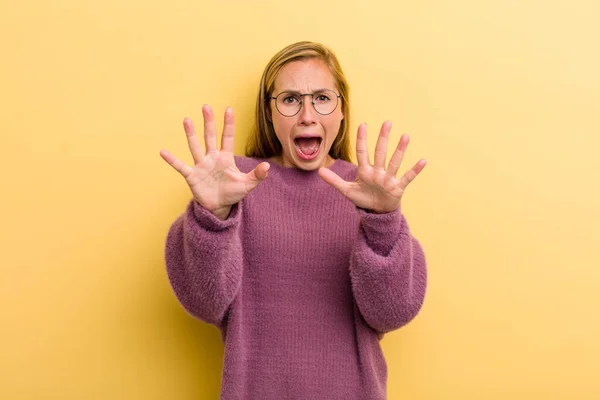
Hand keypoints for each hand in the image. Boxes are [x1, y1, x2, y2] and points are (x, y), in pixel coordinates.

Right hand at [160, 105, 269, 219]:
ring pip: (195, 146)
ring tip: (187, 120)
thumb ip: (257, 175)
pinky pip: (181, 166)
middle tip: (206, 106)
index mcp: (226, 158)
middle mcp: (212, 158)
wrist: (219, 206)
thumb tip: (267, 167)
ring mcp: (201, 165)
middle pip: (210, 136)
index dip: (228, 124)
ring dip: (191, 134)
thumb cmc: (233, 193)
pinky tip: (163, 152)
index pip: (228, 137)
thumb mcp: (247, 185)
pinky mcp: (192, 176)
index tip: (228, 109)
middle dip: (209, 122)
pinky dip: (172, 160)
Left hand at [318, 121, 425, 213]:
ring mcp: (388, 178)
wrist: (377, 211)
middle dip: (383, 138)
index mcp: (364, 171)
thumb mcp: (347, 190)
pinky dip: (415, 170)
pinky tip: (423, 161)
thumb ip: (334, 180)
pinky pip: (407, 177)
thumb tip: (319, 171)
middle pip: (380, 152)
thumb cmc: (363, 198)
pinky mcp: (397, 187)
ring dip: (400, 150)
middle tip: (387, 122)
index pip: (362, 152)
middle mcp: (377, 171)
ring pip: (394, 162)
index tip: (363, 124)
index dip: (362, 139)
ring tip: (405, 136)